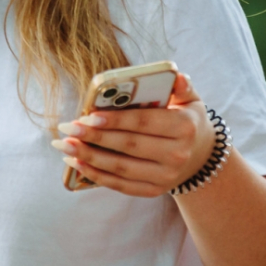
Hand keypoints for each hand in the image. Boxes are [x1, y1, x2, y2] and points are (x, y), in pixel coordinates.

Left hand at [53, 74, 215, 197]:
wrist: (201, 156)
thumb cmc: (187, 120)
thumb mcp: (191, 99)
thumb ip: (181, 86)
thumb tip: (175, 76)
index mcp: (184, 127)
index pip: (144, 123)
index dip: (114, 120)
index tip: (87, 116)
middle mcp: (176, 155)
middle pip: (128, 146)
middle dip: (93, 138)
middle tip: (67, 129)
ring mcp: (165, 176)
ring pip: (121, 168)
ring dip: (89, 157)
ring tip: (64, 146)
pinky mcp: (154, 190)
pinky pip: (121, 186)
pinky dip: (96, 176)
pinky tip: (76, 163)